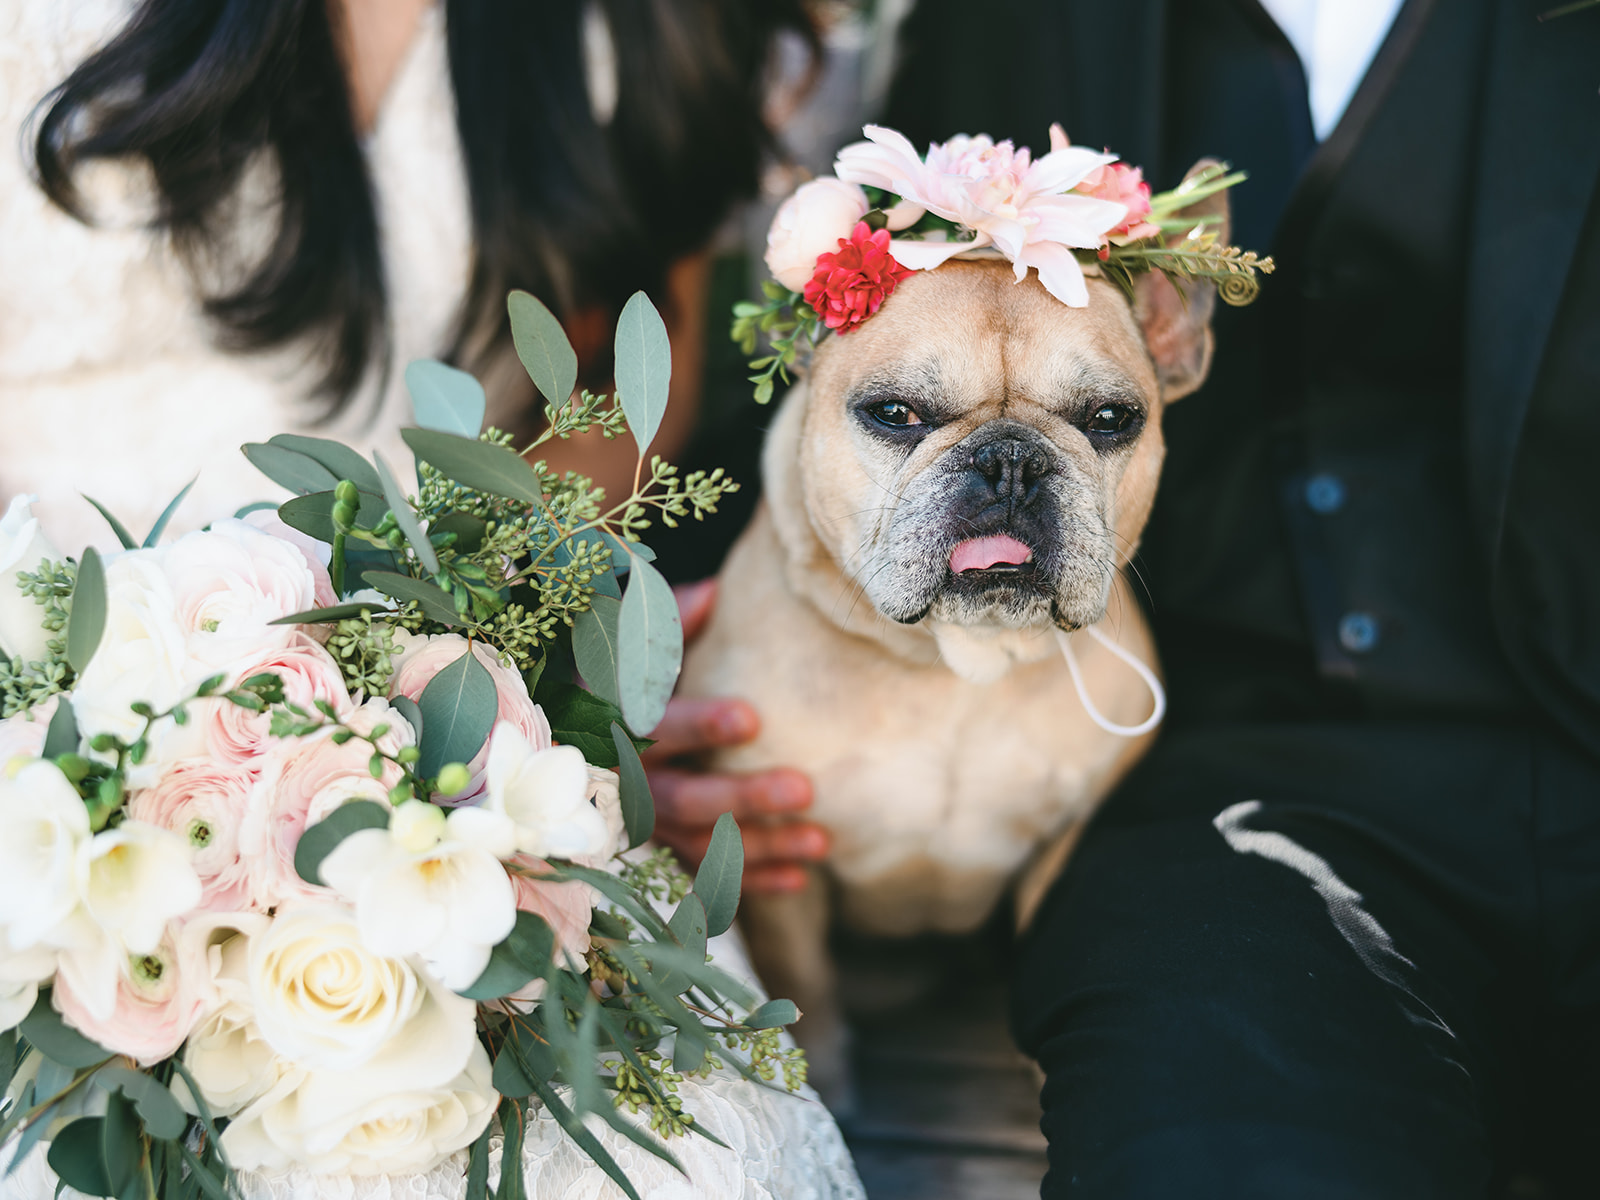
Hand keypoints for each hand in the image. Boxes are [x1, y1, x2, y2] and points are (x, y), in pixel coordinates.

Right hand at [645, 579, 827, 893]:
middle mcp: (631, 781)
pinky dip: (753, 880)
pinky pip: (708, 875)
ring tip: (821, 841)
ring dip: (762, 846)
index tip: (752, 719)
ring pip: (702, 843)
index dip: (700, 725)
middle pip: (684, 798)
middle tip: (804, 789)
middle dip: (743, 798)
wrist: (583, 739)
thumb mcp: (634, 648)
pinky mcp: (667, 851)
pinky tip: (801, 877)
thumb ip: (670, 625)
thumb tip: (715, 593)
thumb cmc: (624, 681)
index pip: (658, 727)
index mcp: (621, 725)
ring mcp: (649, 823)